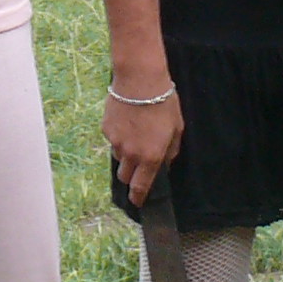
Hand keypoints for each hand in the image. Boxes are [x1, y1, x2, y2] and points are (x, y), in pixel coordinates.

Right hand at [106, 81, 184, 207]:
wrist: (140, 80)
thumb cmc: (163, 103)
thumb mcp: (176, 128)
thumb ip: (170, 151)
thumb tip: (164, 163)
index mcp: (150, 157)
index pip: (140, 187)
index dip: (138, 197)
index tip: (138, 201)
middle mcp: (131, 154)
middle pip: (125, 176)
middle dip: (131, 175)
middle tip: (139, 164)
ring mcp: (116, 142)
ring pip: (118, 157)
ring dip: (125, 154)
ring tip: (135, 134)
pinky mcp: (106, 129)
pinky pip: (112, 139)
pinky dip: (119, 136)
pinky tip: (128, 120)